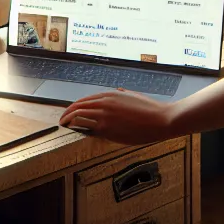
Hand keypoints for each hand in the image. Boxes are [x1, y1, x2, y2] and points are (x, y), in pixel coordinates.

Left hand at [59, 90, 175, 144]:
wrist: (161, 119)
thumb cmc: (151, 110)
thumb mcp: (134, 96)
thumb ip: (123, 95)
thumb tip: (118, 91)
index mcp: (111, 95)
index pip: (85, 100)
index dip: (74, 106)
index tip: (70, 111)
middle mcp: (105, 103)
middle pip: (78, 106)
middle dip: (67, 113)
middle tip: (61, 120)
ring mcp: (105, 116)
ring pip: (79, 116)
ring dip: (69, 120)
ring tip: (64, 126)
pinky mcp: (108, 129)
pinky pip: (88, 128)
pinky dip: (79, 128)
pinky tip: (76, 132)